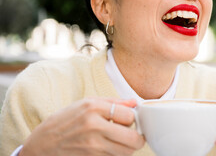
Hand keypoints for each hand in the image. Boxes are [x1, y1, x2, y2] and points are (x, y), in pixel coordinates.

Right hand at [19, 98, 144, 155]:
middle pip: (133, 139)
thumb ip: (112, 102)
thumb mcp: (85, 103)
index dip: (132, 119)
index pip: (129, 116)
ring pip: (126, 153)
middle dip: (137, 138)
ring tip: (116, 141)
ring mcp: (92, 148)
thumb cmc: (63, 121)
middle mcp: (94, 128)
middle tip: (132, 135)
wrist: (41, 145)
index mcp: (93, 109)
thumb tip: (134, 103)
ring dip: (126, 148)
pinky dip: (115, 155)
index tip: (128, 120)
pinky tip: (107, 148)